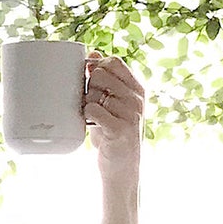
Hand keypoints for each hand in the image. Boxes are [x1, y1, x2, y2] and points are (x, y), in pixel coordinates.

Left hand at [83, 54, 145, 184]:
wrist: (122, 169)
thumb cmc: (114, 135)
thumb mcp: (113, 104)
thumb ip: (106, 81)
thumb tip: (94, 55)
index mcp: (137, 89)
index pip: (114, 62)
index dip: (96, 65)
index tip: (87, 78)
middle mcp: (136, 99)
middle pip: (100, 74)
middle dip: (88, 87)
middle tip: (91, 104)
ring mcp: (130, 113)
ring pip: (93, 92)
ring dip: (85, 104)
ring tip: (93, 118)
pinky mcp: (119, 128)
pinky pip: (92, 109)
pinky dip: (86, 117)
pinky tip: (91, 125)